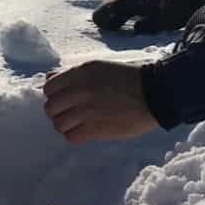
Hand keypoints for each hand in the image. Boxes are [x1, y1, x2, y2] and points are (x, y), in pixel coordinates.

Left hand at [43, 60, 158, 144]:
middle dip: (58, 112)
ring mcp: (86, 110)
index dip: (55, 95)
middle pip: (51, 108)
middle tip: (72, 114)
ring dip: (66, 126)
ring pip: (58, 124)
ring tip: (79, 125)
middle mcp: (79, 90)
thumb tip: (50, 77)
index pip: (49, 88)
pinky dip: (75, 136)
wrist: (155, 93)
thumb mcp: (100, 67)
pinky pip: (71, 137)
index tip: (65, 100)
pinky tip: (86, 133)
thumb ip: (74, 73)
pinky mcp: (94, 129)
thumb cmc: (130, 77)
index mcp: (81, 72)